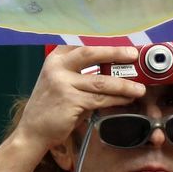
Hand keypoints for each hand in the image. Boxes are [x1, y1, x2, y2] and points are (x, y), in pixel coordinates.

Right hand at [16, 46, 145, 148]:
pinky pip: (100, 99)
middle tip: (133, 54)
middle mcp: (57, 67)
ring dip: (124, 84)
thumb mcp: (60, 81)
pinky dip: (117, 99)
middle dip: (115, 53)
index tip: (122, 39)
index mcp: (56, 58)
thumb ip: (80, 72)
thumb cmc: (52, 106)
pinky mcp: (70, 101)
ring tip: (139, 88)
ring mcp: (63, 84)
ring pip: (101, 81)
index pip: (82, 43)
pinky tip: (127, 99)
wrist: (33, 132)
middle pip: (91, 53)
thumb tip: (112, 66)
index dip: (103, 41)